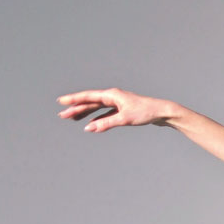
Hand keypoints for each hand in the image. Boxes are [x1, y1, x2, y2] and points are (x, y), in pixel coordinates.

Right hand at [56, 87, 172, 131]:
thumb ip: (106, 124)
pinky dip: (97, 119)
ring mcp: (117, 103)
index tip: (61, 101)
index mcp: (111, 95)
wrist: (161, 112)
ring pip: (96, 108)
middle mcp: (113, 97)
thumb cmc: (145, 113)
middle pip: (90, 103)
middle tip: (62, 115)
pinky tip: (91, 124)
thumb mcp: (124, 119)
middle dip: (76, 109)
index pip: (88, 96)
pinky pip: (105, 114)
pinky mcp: (122, 110)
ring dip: (84, 113)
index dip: (73, 99)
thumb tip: (89, 128)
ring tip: (72, 118)